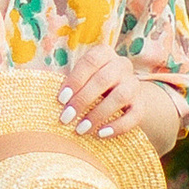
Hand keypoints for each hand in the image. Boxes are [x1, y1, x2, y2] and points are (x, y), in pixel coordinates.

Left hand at [60, 47, 174, 145]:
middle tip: (66, 118)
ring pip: (120, 96)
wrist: (121, 93)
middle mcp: (122, 65)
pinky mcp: (141, 104)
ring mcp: (134, 84)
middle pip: (104, 79)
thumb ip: (68, 83)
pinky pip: (134, 115)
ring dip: (99, 114)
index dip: (75, 80)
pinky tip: (101, 134)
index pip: (90, 61)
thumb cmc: (90, 83)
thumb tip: (47, 99)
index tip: (61, 99)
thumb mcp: (80, 77)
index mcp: (104, 53)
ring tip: (81, 129)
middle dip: (83, 100)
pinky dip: (117, 126)